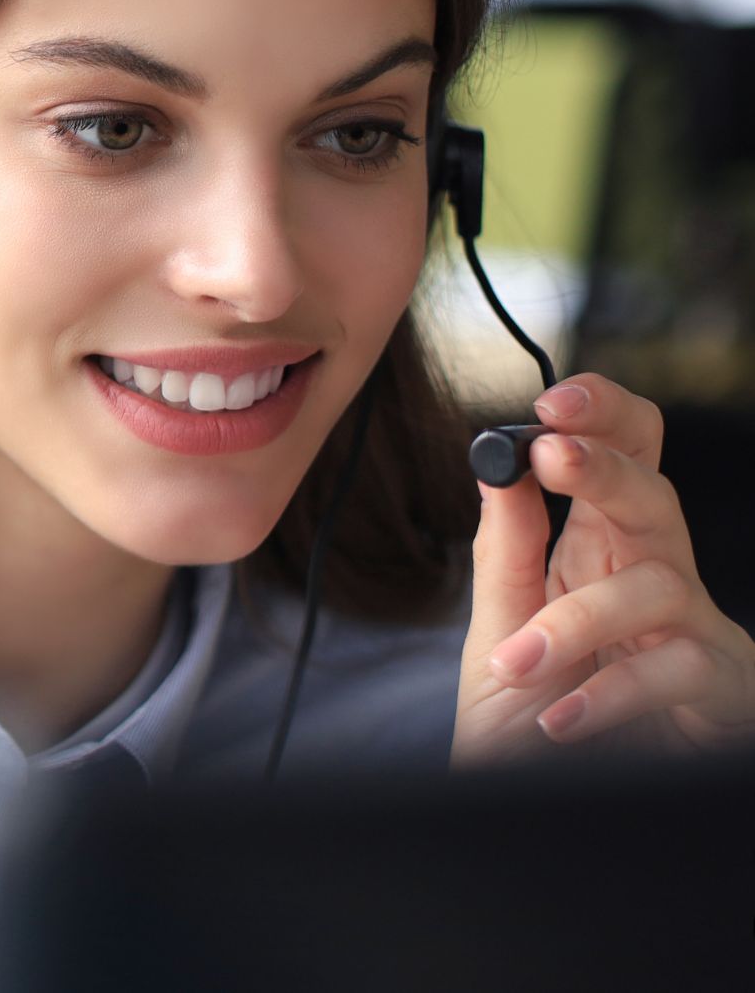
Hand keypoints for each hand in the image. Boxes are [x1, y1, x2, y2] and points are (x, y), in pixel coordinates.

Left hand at [452, 372, 754, 766]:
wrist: (533, 815)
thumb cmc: (528, 728)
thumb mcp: (500, 635)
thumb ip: (505, 553)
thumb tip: (496, 461)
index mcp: (598, 554)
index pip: (622, 458)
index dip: (603, 418)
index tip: (552, 403)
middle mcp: (654, 582)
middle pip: (655, 496)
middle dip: (608, 465)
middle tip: (549, 452)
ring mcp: (695, 636)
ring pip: (659, 585)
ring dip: (576, 621)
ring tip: (518, 666)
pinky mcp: (722, 694)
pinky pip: (678, 670)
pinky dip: (611, 692)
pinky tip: (560, 717)